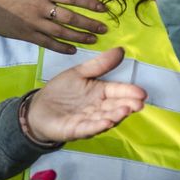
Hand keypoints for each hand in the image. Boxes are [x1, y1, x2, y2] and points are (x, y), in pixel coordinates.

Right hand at [0, 0, 107, 54]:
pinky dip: (61, 47)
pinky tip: (73, 49)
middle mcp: (41, 8)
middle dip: (89, 23)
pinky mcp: (27, 35)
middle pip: (70, 17)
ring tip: (94, 39)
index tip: (103, 8)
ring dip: (79, 36)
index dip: (89, 3)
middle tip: (104, 28)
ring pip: (62, 32)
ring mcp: (34, 23)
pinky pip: (48, 43)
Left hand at [26, 48, 145, 141]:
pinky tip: (106, 122)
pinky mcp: (75, 130)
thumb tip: (121, 50)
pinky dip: (97, 126)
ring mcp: (88, 121)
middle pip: (115, 107)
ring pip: (104, 118)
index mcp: (100, 93)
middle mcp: (97, 109)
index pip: (117, 91)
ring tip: (125, 110)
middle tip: (138, 104)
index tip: (142, 93)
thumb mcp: (79, 73)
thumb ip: (99, 64)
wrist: (38, 108)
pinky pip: (88, 128)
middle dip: (127, 105)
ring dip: (115, 115)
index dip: (129, 92)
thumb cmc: (61, 91)